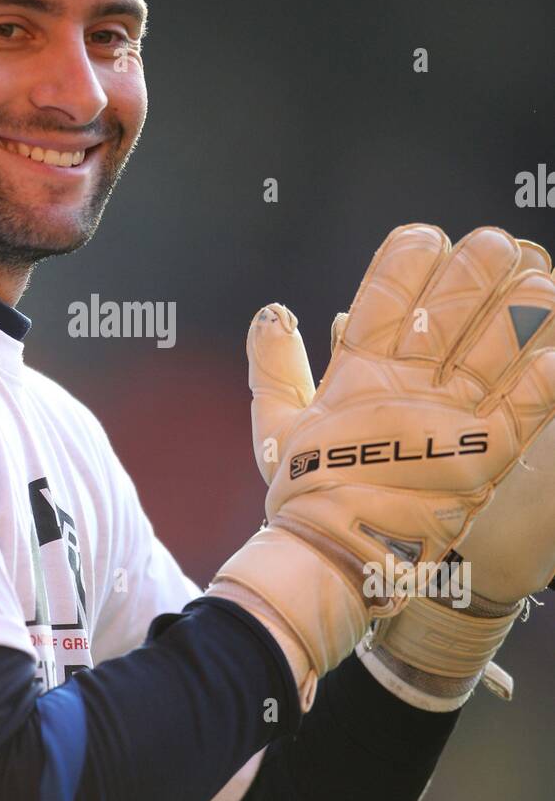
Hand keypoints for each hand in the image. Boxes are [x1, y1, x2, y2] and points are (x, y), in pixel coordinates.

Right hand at [205, 225, 554, 712]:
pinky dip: (546, 373)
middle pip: (451, 302)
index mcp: (356, 371)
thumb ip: (275, 366)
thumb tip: (272, 312)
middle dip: (478, 267)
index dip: (410, 255)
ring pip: (499, 341)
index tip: (430, 235)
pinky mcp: (486, 457)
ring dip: (526, 305)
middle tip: (499, 245)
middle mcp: (405, 384)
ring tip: (543, 279)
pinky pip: (528, 403)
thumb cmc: (303, 499)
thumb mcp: (276, 426)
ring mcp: (447, 418)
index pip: (386, 289)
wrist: (330, 565)